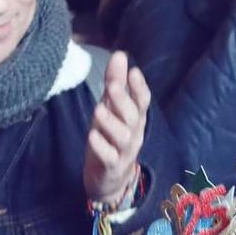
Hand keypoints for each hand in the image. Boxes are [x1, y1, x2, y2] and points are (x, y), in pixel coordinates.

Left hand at [84, 50, 151, 207]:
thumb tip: (120, 54)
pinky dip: (101, 146)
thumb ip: (116, 82)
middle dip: (124, 102)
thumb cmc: (110, 138)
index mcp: (136, 119)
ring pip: (123, 137)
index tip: (133, 72)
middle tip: (111, 87)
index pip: (143, 101)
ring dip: (111, 123)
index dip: (139, 87)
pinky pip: (109, 157)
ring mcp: (124, 152)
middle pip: (134, 117)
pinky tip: (92, 135)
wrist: (109, 179)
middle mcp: (134, 134)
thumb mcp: (111, 108)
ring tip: (99, 110)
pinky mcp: (111, 166)